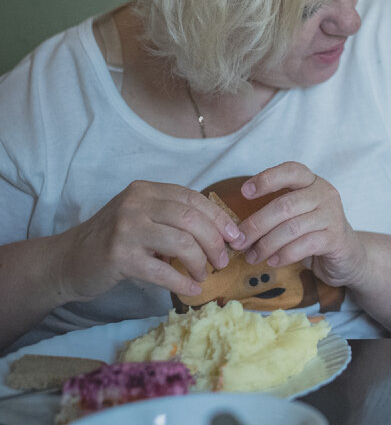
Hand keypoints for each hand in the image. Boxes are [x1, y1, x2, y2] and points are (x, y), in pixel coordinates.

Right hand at [56, 180, 242, 300]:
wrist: (68, 260)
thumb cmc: (114, 239)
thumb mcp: (143, 216)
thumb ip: (173, 216)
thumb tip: (223, 231)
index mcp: (146, 190)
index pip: (194, 199)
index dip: (220, 218)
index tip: (235, 237)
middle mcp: (136, 203)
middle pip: (192, 219)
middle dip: (214, 242)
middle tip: (222, 260)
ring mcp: (127, 229)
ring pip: (182, 243)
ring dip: (200, 262)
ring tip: (204, 273)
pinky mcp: (120, 256)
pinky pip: (162, 271)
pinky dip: (182, 281)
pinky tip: (192, 289)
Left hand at [230, 161, 366, 287]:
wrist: (347, 254)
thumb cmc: (313, 231)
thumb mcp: (297, 213)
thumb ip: (275, 211)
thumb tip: (236, 226)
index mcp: (312, 182)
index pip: (291, 171)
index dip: (267, 179)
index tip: (244, 192)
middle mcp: (325, 194)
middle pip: (284, 205)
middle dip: (256, 225)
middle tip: (238, 242)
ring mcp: (332, 215)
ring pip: (292, 228)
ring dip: (266, 245)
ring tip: (251, 256)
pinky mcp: (336, 238)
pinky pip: (304, 246)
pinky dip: (284, 255)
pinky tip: (273, 261)